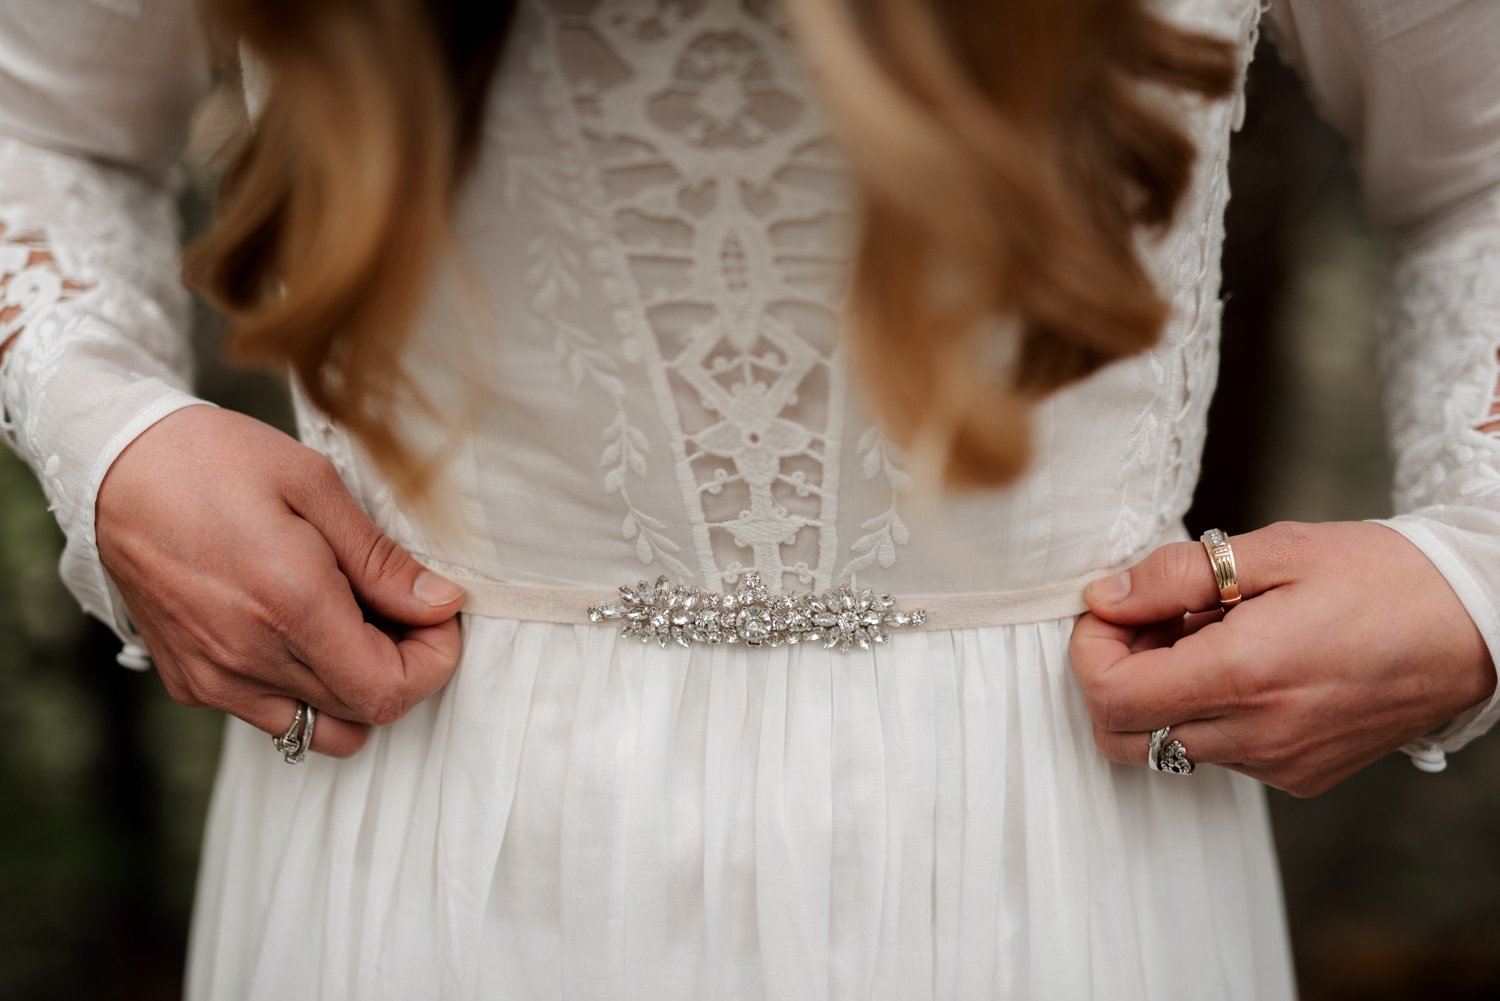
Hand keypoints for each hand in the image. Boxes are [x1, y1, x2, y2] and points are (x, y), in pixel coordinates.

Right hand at [96, 405, 464, 756]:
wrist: (115, 465)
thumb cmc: (216, 461)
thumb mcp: (316, 486)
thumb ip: (380, 560)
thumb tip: (440, 604)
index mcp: (291, 606)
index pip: (390, 691)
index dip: (433, 663)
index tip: (437, 616)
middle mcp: (249, 658)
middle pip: (364, 713)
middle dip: (403, 667)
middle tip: (401, 607)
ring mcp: (215, 679)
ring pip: (320, 729)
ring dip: (356, 689)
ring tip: (353, 622)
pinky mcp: (191, 683)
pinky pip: (271, 715)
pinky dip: (306, 689)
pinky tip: (302, 628)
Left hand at [1069, 521, 1496, 795]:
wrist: (1477, 625)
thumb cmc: (1381, 577)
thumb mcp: (1274, 550)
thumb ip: (1177, 575)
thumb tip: (1106, 596)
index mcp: (1244, 675)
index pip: (1110, 696)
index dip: (1091, 650)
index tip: (1113, 608)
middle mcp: (1256, 735)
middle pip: (1121, 736)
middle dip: (1113, 676)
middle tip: (1150, 620)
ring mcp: (1278, 764)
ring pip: (1166, 747)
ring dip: (1160, 693)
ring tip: (1206, 632)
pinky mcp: (1299, 775)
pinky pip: (1218, 755)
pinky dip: (1204, 713)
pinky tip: (1241, 662)